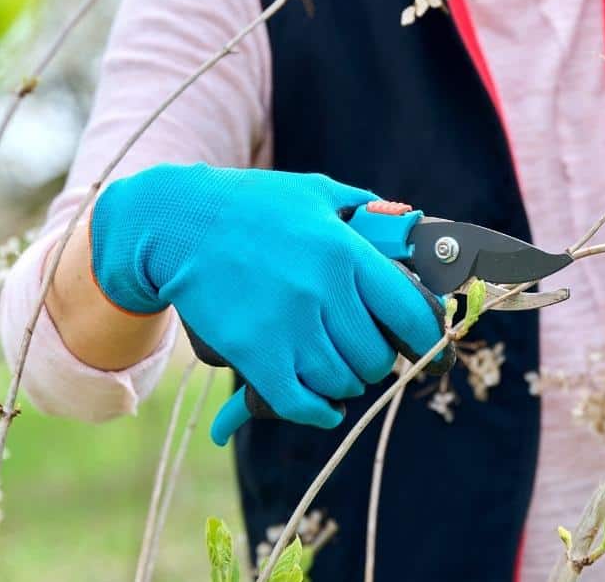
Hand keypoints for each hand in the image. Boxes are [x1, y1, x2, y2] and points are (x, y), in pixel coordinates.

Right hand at [90, 164, 451, 443]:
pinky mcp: (254, 353)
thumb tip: (411, 229)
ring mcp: (288, 326)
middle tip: (365, 351)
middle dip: (376, 360)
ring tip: (339, 368)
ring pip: (342, 381)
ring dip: (346, 382)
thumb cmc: (252, 204)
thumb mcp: (317, 192)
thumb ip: (368, 212)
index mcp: (346, 251)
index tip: (428, 347)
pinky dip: (320, 411)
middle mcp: (323, 291)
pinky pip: (301, 402)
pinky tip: (325, 405)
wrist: (177, 223)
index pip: (410, 313)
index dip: (426, 338)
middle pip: (376, 356)